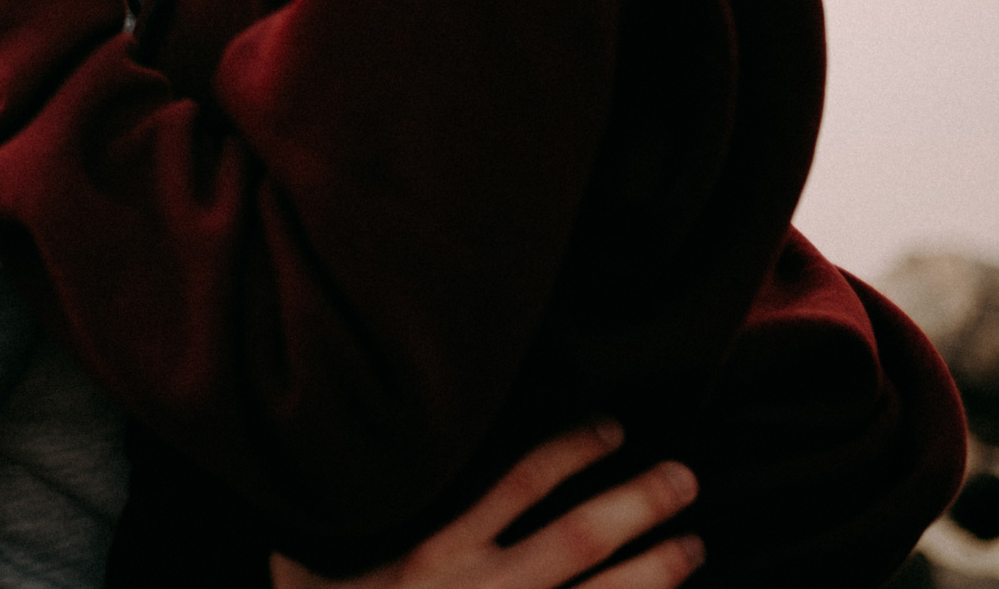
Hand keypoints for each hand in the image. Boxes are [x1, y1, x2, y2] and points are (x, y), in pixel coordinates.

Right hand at [271, 421, 701, 588]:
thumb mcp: (304, 568)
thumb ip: (322, 527)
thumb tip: (320, 467)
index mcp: (434, 554)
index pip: (519, 483)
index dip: (572, 450)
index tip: (614, 427)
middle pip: (580, 536)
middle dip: (639, 503)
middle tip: (686, 477)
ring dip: (658, 570)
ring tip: (695, 544)